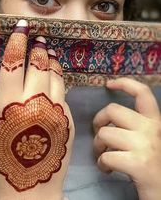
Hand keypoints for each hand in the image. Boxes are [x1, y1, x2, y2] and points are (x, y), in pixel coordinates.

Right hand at [0, 20, 74, 199]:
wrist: (30, 185)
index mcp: (9, 104)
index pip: (14, 62)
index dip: (17, 41)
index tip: (21, 26)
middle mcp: (35, 102)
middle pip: (38, 64)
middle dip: (37, 46)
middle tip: (37, 36)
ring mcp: (56, 109)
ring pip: (55, 74)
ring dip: (51, 58)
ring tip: (48, 49)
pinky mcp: (69, 118)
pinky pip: (64, 90)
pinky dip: (60, 76)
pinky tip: (56, 72)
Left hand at [93, 78, 160, 199]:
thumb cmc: (154, 165)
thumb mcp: (148, 140)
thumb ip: (135, 126)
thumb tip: (108, 117)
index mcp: (155, 122)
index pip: (142, 93)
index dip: (125, 84)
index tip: (109, 84)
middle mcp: (151, 129)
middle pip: (112, 110)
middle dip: (98, 121)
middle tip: (99, 135)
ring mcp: (145, 145)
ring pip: (104, 133)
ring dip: (98, 146)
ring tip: (104, 156)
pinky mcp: (138, 164)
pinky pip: (106, 156)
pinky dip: (102, 164)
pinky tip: (108, 169)